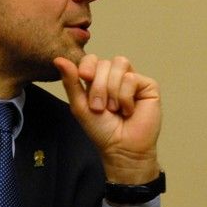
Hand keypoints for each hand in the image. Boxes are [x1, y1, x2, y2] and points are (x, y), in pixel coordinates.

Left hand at [53, 54, 161, 184]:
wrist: (122, 148)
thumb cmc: (102, 130)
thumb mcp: (79, 105)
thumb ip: (70, 82)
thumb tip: (58, 59)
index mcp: (99, 79)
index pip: (92, 58)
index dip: (87, 65)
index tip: (84, 78)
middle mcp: (116, 77)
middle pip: (104, 62)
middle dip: (99, 87)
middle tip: (100, 108)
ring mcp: (133, 80)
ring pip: (120, 64)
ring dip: (112, 90)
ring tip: (114, 109)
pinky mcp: (148, 86)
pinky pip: (132, 78)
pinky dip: (126, 97)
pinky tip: (128, 111)